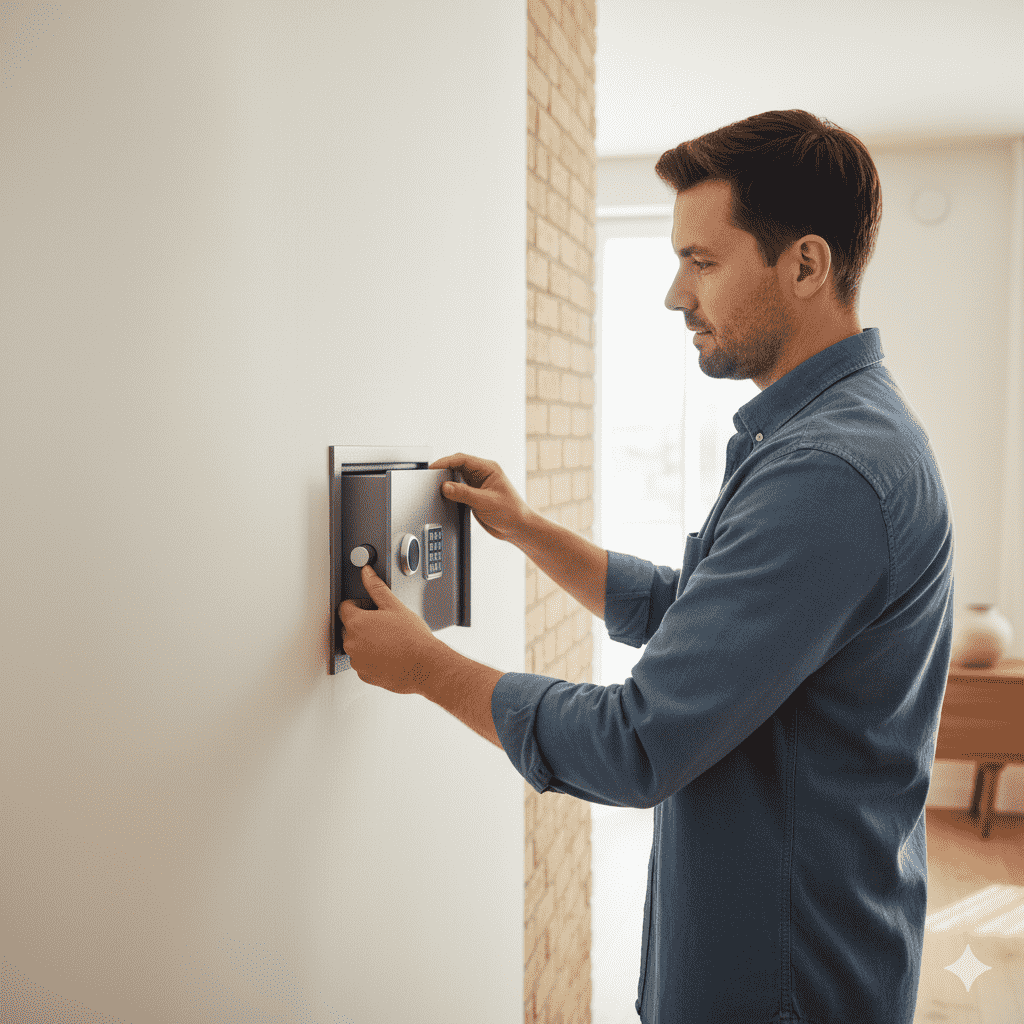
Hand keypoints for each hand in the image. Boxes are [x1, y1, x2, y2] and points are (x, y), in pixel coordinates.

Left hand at [338, 564, 443, 693]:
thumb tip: (366, 573)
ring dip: (367, 641)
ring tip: (389, 640)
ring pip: (356, 645)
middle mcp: (351, 643)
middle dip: (363, 623)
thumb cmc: (412, 638)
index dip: (360, 604)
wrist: (425, 666)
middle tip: (384, 623)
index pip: (345, 607)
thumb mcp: (395, 606)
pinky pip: (362, 662)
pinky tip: (388, 653)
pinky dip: (371, 657)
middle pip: (349, 627)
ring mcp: (357, 661)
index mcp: (356, 623)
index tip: (373, 608)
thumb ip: (376, 587)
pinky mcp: (364, 674)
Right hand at [430, 452, 533, 544]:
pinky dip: (451, 491)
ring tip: (436, 486)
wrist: (518, 528)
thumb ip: (464, 493)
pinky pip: (459, 489)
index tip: (433, 468)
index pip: (462, 459)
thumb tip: (445, 486)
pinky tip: (445, 495)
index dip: (445, 461)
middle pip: (458, 466)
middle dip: (444, 470)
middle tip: (431, 477)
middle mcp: (483, 474)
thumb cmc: (511, 512)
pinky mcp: (475, 495)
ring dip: (447, 481)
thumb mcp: (485, 502)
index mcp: (489, 468)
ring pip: (457, 477)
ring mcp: (478, 484)